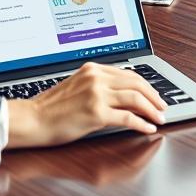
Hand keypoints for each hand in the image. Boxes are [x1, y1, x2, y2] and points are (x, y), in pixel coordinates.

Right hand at [6, 62, 166, 147]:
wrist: (32, 119)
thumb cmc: (51, 107)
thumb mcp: (77, 86)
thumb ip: (98, 85)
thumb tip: (122, 94)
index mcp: (92, 69)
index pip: (128, 73)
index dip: (145, 85)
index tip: (153, 94)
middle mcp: (96, 77)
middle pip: (136, 83)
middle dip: (153, 96)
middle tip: (162, 107)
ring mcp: (96, 94)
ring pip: (135, 98)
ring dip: (152, 109)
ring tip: (159, 117)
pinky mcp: (96, 113)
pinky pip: (127, 117)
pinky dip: (141, 122)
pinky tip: (148, 127)